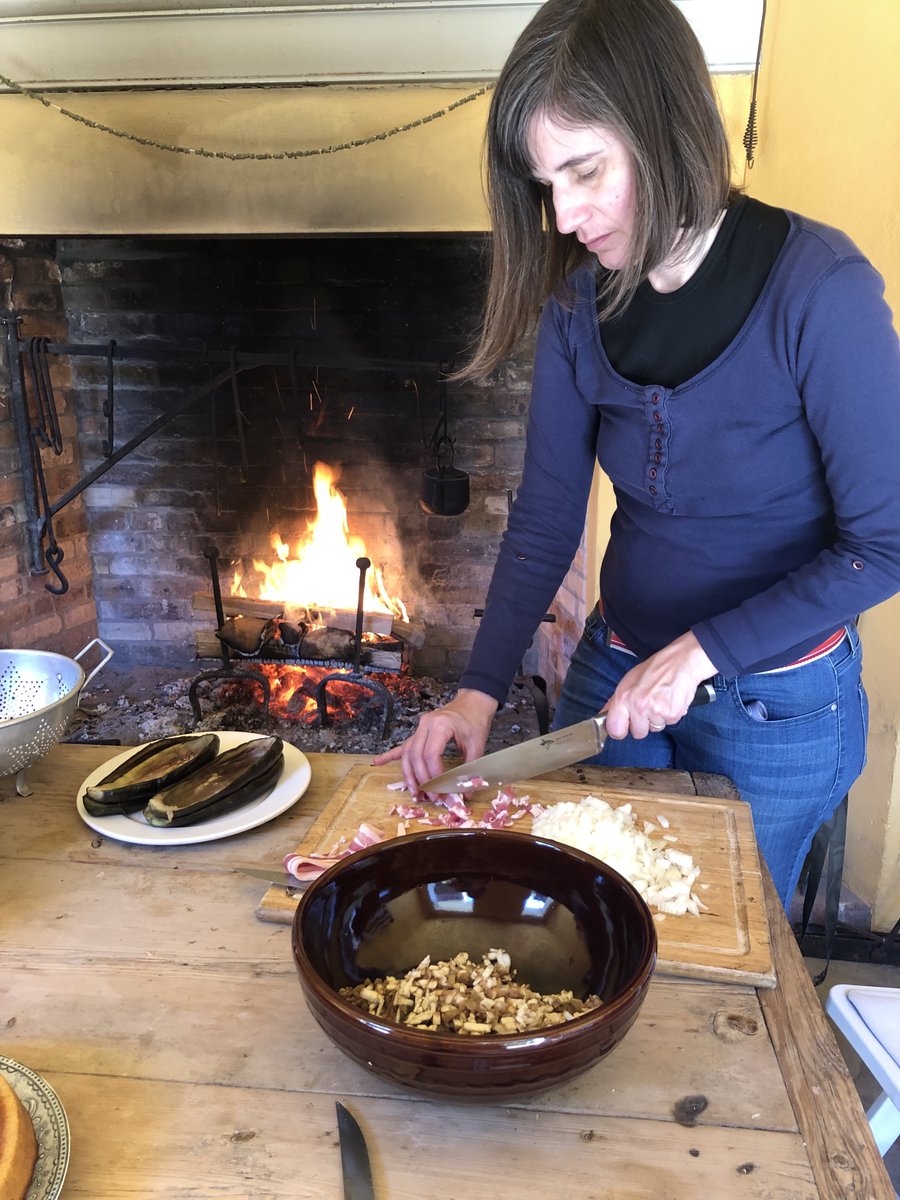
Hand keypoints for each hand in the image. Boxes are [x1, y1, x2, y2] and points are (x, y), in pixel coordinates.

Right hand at [371, 687, 498, 794]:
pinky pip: (403, 746)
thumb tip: (466, 793)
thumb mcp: (477, 745)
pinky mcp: (418, 732)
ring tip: (414, 792)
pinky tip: (378, 762)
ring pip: (407, 753)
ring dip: (408, 774)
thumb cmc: (476, 721)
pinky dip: (390, 755)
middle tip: (431, 796)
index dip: (433, 774)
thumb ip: (470, 769)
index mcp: (440, 725)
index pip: (430, 754)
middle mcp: (426, 725)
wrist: (473, 701)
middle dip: (421, 779)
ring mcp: (420, 728)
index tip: (441, 789)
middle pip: (415, 756)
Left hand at [602, 632, 716, 739]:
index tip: (624, 726)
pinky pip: (669, 724)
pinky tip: (670, 700)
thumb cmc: (654, 669)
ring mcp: (657, 711)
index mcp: (624, 697)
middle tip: (648, 707)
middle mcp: (639, 706)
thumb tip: (603, 715)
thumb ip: (615, 701)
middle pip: (638, 733)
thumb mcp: (629, 680)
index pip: (615, 729)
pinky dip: (670, 715)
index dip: (620, 730)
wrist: (681, 661)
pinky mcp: (673, 714)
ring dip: (657, 719)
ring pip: (654, 729)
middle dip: (643, 724)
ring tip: (661, 700)